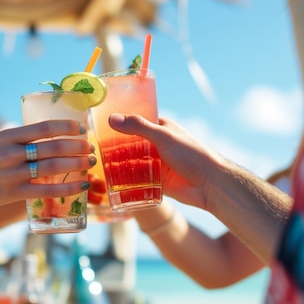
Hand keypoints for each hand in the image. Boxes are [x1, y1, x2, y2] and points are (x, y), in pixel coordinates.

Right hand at [0, 119, 94, 212]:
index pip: (44, 127)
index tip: (80, 128)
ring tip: (89, 163)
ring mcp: (11, 174)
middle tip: (91, 148)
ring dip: (76, 164)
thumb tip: (41, 139)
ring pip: (53, 167)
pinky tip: (80, 185)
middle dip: (77, 147)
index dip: (67, 127)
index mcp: (6, 136)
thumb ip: (14, 141)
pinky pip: (46, 191)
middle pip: (53, 147)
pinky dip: (66, 188)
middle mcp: (10, 153)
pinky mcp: (11, 194)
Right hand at [108, 114, 223, 210]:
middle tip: (93, 149)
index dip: (119, 124)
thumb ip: (138, 127)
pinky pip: (137, 180)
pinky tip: (111, 182)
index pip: (135, 122)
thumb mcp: (163, 136)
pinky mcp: (156, 181)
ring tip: (98, 165)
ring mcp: (156, 164)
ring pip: (132, 162)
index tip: (98, 125)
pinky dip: (126, 181)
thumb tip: (112, 119)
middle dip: (114, 147)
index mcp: (160, 128)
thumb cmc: (191, 154)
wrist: (209, 184)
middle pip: (130, 144)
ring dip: (118, 164)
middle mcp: (157, 145)